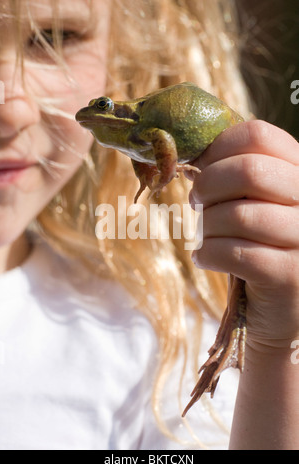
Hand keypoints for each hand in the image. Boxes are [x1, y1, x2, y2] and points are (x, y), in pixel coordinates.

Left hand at [188, 120, 298, 350]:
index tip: (200, 169)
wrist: (279, 310)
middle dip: (208, 186)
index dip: (218, 149)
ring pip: (238, 215)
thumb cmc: (259, 246)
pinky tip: (205, 258)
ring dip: (207, 227)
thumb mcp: (253, 202)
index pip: (259, 135)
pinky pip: (235, 253)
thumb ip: (234, 175)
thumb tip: (193, 155)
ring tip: (206, 237)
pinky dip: (207, 254)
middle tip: (197, 202)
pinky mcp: (291, 276)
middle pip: (248, 170)